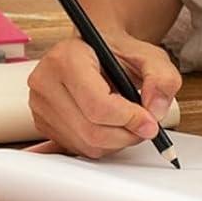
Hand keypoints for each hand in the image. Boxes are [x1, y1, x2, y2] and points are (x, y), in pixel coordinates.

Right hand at [27, 31, 180, 157]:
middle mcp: (45, 81)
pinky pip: (77, 148)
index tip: (150, 122)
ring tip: (127, 122)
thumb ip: (162, 78)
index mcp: (66, 58)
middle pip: (91, 130)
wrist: (95, 52)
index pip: (97, 105)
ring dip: (115, 141)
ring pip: (86, 144)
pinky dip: (101, 144)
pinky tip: (109, 125)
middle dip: (126, 134)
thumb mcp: (150, 56)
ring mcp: (39, 105)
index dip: (129, 119)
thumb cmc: (117, 53)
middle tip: (144, 126)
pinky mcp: (41, 124)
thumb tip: (155, 110)